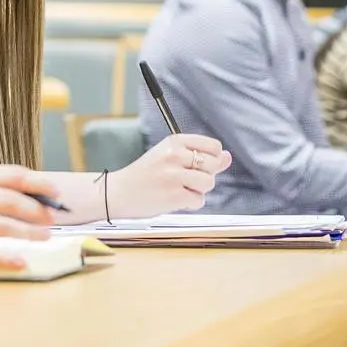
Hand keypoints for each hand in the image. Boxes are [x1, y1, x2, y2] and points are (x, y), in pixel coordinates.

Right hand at [0, 165, 56, 267]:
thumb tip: (30, 197)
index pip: (13, 175)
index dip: (39, 183)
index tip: (56, 192)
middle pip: (10, 200)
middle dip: (37, 210)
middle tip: (52, 218)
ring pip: (2, 225)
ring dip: (28, 231)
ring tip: (44, 236)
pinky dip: (4, 257)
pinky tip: (20, 261)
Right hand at [107, 133, 231, 218]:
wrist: (117, 193)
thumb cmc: (145, 175)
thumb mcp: (169, 158)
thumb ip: (200, 156)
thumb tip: (228, 157)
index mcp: (174, 141)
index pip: (213, 146)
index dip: (212, 159)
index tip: (197, 166)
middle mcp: (174, 155)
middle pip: (213, 165)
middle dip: (204, 176)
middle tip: (183, 180)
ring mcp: (174, 175)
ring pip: (208, 183)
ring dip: (198, 191)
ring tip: (179, 190)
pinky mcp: (174, 195)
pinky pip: (199, 200)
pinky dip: (190, 204)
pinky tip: (174, 200)